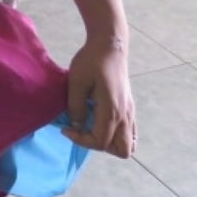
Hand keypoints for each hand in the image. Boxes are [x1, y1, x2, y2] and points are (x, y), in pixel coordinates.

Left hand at [62, 34, 135, 157]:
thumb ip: (76, 107)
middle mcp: (125, 115)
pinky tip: (101, 122)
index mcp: (112, 110)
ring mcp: (130, 112)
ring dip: (110, 143)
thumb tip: (77, 125)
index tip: (66, 128)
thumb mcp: (76, 82)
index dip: (81, 141)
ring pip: (129, 144)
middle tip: (83, 131)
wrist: (110, 46)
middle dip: (99, 146)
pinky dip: (117, 135)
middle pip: (122, 150)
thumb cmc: (91, 60)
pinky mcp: (130, 107)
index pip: (101, 142)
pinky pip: (130, 133)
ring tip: (92, 128)